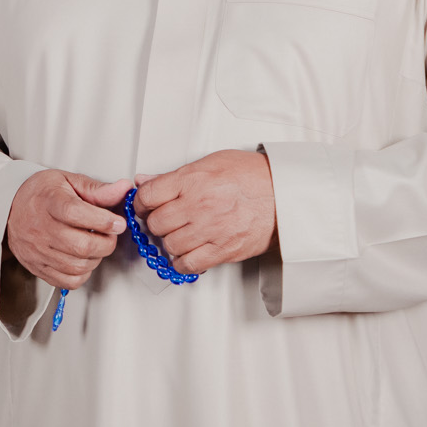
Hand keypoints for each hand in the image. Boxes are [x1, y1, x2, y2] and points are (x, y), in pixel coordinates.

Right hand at [5, 169, 133, 289]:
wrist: (10, 207)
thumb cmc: (41, 193)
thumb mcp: (68, 181)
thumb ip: (97, 189)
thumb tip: (124, 189)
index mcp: (49, 202)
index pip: (76, 213)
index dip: (102, 220)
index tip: (117, 222)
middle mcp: (40, 228)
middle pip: (80, 245)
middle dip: (106, 243)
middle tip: (110, 235)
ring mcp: (37, 251)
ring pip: (77, 266)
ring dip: (96, 258)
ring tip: (96, 245)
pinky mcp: (37, 267)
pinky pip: (67, 281)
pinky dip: (82, 274)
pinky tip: (83, 259)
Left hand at [132, 149, 276, 274]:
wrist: (285, 194)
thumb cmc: (252, 176)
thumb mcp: (211, 163)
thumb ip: (174, 175)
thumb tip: (144, 180)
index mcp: (193, 180)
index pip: (148, 195)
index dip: (140, 202)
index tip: (144, 206)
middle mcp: (199, 205)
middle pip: (156, 223)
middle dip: (156, 222)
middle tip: (164, 220)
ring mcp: (211, 229)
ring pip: (170, 244)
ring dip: (170, 241)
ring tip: (180, 234)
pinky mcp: (223, 250)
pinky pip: (189, 264)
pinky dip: (183, 261)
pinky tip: (187, 253)